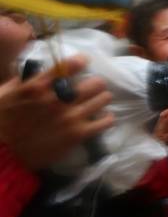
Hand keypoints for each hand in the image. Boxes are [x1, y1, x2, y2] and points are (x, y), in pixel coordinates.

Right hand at [0, 55, 113, 169]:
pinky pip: (104, 122)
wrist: (2, 154)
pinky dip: (107, 118)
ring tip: (100, 100)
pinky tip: (104, 117)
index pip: (70, 65)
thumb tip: (38, 68)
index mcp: (40, 86)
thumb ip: (24, 79)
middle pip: (94, 83)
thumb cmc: (0, 122)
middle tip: (94, 86)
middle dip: (95, 83)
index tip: (84, 62)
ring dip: (102, 98)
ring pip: (103, 99)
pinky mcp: (78, 134)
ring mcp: (71, 116)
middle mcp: (59, 98)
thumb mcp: (5, 93)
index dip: (81, 61)